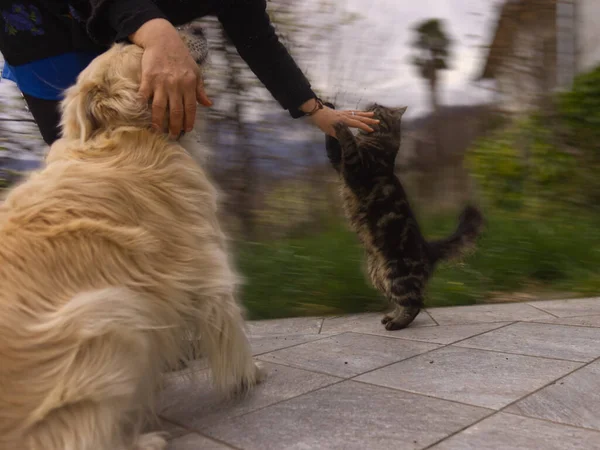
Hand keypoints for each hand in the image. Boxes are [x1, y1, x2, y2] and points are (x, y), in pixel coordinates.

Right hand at [130, 19, 211, 137]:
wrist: (163, 40)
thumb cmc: (181, 57)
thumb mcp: (196, 72)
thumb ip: (200, 90)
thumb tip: (208, 104)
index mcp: (189, 84)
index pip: (190, 108)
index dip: (189, 121)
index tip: (187, 130)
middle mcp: (176, 85)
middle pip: (175, 112)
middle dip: (175, 127)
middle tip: (173, 135)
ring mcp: (161, 83)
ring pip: (160, 108)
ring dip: (159, 122)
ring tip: (159, 131)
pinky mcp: (147, 78)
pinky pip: (144, 96)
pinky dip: (142, 107)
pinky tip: (143, 115)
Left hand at [300, 99, 378, 136]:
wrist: (317, 112)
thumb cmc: (323, 123)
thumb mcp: (330, 131)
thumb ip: (340, 135)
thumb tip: (348, 141)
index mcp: (344, 121)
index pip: (357, 124)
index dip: (365, 127)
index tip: (372, 130)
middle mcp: (346, 116)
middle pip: (360, 118)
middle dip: (369, 120)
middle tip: (378, 122)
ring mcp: (344, 113)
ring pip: (357, 113)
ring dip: (366, 114)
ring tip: (373, 114)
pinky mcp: (342, 112)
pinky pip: (353, 111)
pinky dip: (359, 112)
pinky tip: (361, 113)